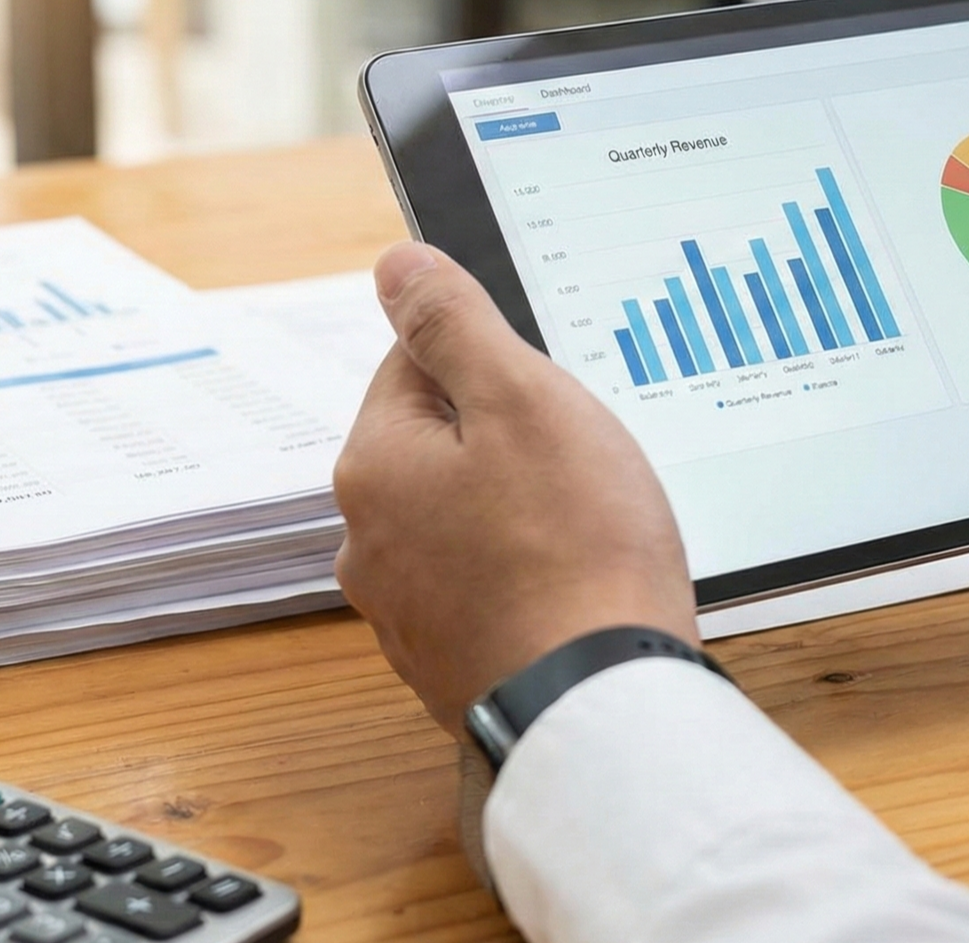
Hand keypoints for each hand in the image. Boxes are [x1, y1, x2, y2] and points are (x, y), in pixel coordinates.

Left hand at [332, 242, 699, 735]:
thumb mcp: (522, 399)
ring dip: (523, 511)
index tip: (550, 397)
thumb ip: (453, 323)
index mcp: (373, 464)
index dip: (497, 365)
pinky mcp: (450, 660)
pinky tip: (577, 584)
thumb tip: (396, 264)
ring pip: (467, 516)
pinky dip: (530, 576)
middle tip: (580, 465)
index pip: (417, 362)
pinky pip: (489, 584)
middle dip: (512, 440)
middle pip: (443, 443)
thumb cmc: (574, 548)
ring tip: (586, 530)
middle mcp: (367, 540)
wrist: (601, 702)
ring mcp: (406, 610)